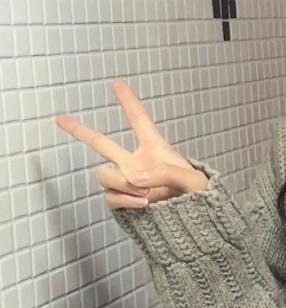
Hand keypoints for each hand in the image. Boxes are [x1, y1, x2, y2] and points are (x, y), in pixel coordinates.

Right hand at [54, 79, 209, 212]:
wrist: (197, 223)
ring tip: (147, 192)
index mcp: (157, 149)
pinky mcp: (124, 200)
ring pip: (105, 175)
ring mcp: (128, 182)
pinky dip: (123, 199)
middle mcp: (137, 163)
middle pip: (102, 144)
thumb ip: (167, 173)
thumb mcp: (195, 181)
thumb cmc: (202, 197)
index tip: (116, 84)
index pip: (139, 120)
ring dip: (122, 183)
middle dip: (80, 131)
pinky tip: (142, 203)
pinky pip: (110, 197)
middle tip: (61, 119)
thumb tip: (135, 177)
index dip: (128, 101)